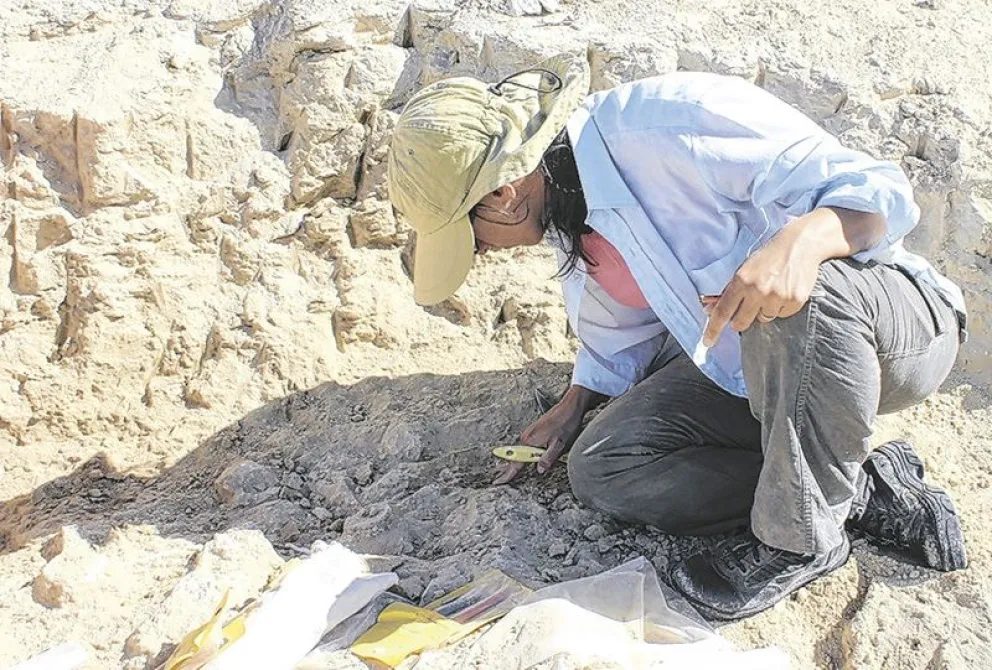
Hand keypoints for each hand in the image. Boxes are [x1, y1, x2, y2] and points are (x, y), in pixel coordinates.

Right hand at [493, 387, 599, 484]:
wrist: (569, 407)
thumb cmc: (566, 424)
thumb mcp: (559, 444)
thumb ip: (548, 458)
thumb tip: (539, 470)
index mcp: (529, 441)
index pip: (516, 463)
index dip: (507, 474)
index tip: (497, 482)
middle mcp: (526, 437)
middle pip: (517, 458)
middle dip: (511, 469)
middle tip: (500, 479)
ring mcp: (529, 433)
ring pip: (522, 452)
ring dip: (521, 461)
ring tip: (513, 470)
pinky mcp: (534, 431)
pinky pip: (527, 447)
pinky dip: (526, 454)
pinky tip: (530, 457)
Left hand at [702, 214, 825, 346]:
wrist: (800, 244)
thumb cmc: (768, 257)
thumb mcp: (744, 269)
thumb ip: (728, 291)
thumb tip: (709, 309)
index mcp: (741, 281)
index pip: (723, 311)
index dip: (713, 329)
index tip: (708, 342)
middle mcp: (757, 290)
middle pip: (741, 322)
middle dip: (740, 321)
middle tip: (748, 307)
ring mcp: (777, 297)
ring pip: (763, 319)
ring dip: (764, 310)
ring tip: (772, 290)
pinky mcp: (794, 300)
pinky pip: (782, 315)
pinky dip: (782, 307)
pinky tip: (785, 290)